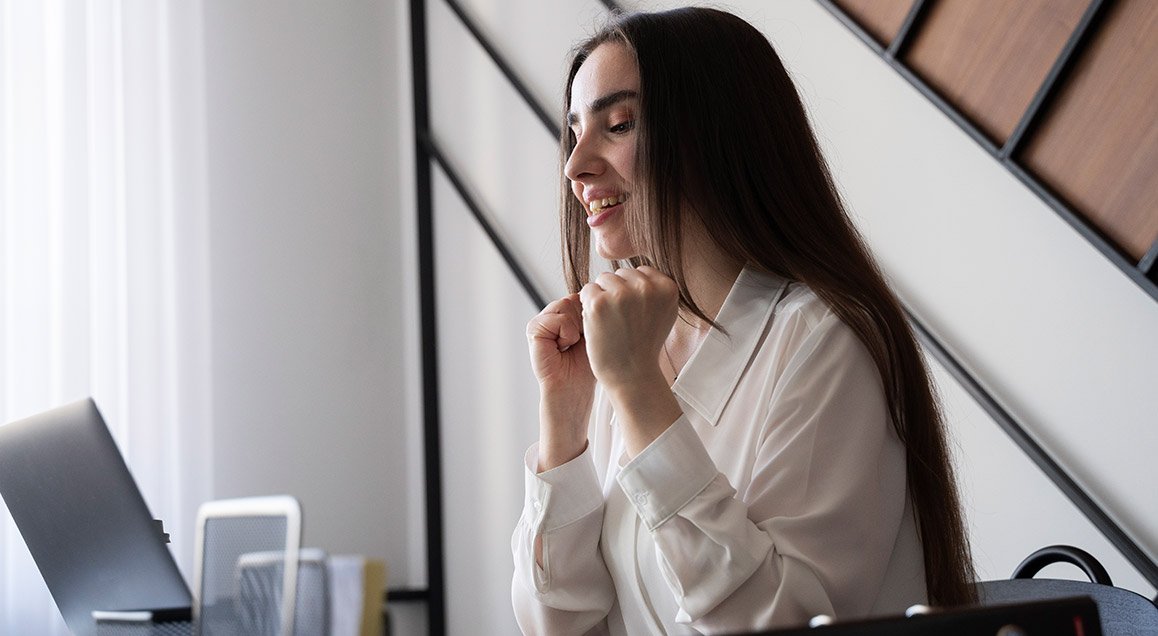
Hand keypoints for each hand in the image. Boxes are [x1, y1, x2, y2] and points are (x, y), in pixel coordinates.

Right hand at [527, 294, 594, 394]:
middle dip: (584, 320)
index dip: (593, 314)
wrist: (574, 388)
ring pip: (567, 305)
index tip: (591, 334)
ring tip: (570, 345)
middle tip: (579, 341)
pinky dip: (566, 334)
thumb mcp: (595, 332)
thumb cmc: (587, 366)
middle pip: (575, 297)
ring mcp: (542, 320)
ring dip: (575, 328)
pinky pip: (558, 318)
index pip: (584, 295)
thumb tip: (592, 292)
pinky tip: (561, 348)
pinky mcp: (534, 328)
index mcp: (568, 313)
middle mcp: (554, 313)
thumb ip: (591, 310)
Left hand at [579, 266, 677, 391]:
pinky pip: (588, 290)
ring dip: (603, 297)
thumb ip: (656, 289)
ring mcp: (622, 294)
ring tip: (612, 322)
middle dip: (617, 293)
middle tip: (623, 321)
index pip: (641, 272)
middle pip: (621, 274)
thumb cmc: (643, 346)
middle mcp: (646, 288)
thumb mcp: (664, 314)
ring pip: (604, 279)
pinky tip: (599, 323)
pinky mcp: (599, 303)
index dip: (633, 294)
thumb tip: (640, 270)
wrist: (631, 375)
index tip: (636, 315)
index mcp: (667, 288)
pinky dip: (589, 306)